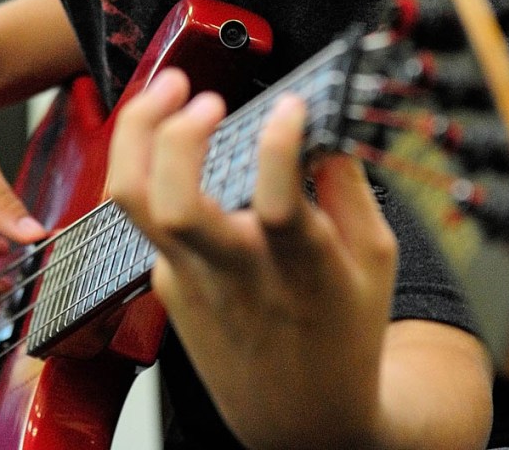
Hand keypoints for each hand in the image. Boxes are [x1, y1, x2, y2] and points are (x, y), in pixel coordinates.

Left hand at [107, 69, 397, 449]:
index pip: (278, 204)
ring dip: (137, 135)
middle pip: (174, 205)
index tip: (291, 105)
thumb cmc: (344, 337)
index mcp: (301, 270)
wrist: (300, 424)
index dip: (279, 145)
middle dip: (176, 135)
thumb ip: (350, 188)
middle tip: (203, 97)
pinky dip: (160, 167)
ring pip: (135, 203)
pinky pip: (151, 216)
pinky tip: (187, 154)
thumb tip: (324, 124)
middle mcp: (236, 274)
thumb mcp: (374, 262)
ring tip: (166, 92)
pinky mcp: (166, 286)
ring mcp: (191, 281)